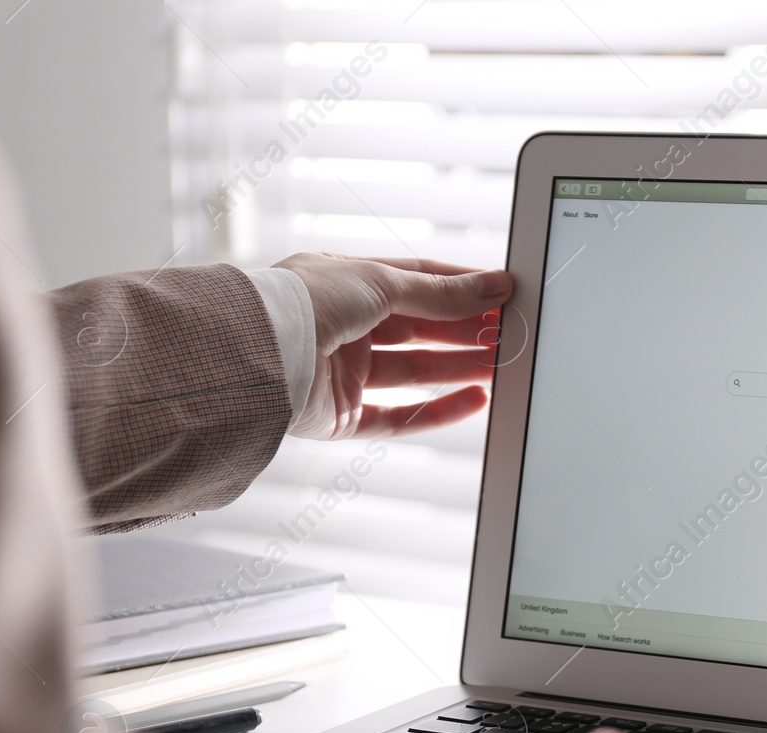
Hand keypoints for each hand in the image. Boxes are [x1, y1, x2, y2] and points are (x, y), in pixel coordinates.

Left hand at [274, 251, 512, 439]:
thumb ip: (440, 292)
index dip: (460, 286)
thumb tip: (494, 285)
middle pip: (419, 328)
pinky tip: (474, 400)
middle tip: (509, 333)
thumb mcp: (381, 283)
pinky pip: (398, 417)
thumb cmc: (305, 300)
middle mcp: (343, 326)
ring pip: (414, 371)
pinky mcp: (340, 416)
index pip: (415, 280)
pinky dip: (438, 411)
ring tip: (501, 365)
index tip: (502, 292)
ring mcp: (341, 372)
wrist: (257, 351)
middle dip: (465, 330)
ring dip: (460, 367)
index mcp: (346, 282)